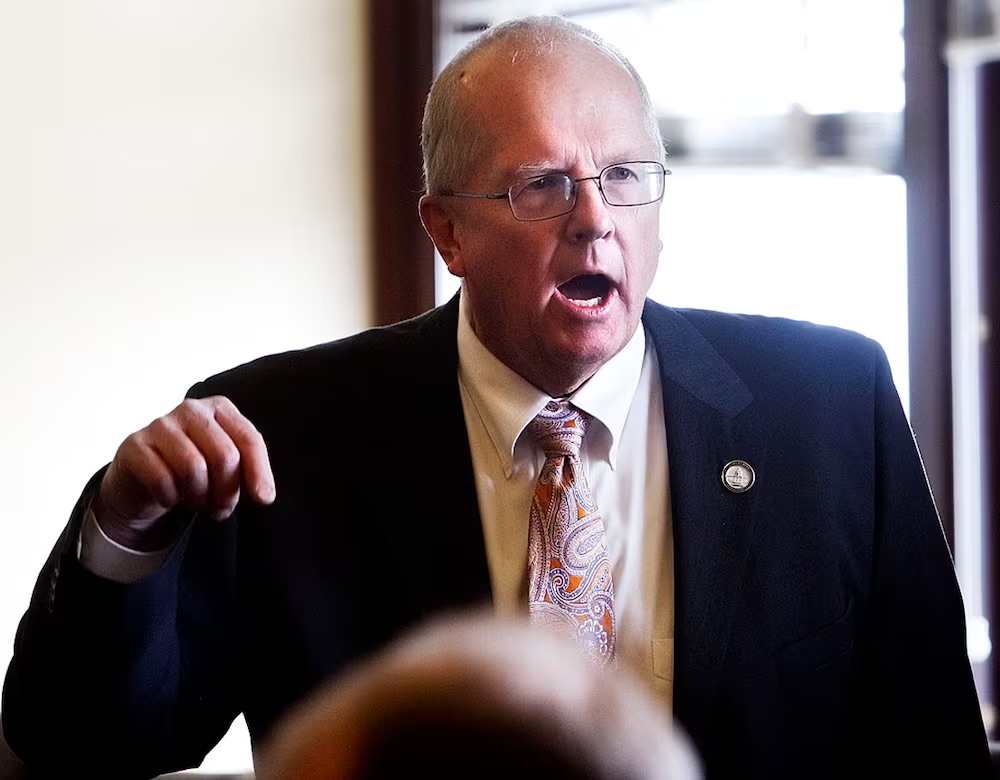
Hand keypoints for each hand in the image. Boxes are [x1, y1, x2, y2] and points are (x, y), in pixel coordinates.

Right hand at [93, 396, 275, 550]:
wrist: (141, 479)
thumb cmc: (192, 469)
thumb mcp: (224, 466)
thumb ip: (248, 471)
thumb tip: (265, 495)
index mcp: (220, 409)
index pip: (249, 439)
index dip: (259, 472)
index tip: (264, 499)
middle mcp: (191, 410)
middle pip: (224, 456)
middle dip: (226, 491)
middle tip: (220, 508)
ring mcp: (160, 425)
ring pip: (193, 468)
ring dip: (198, 497)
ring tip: (197, 502)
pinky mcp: (134, 445)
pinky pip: (162, 480)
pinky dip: (170, 498)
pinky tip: (170, 499)